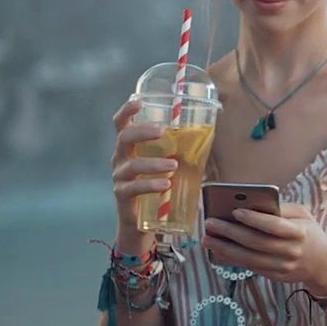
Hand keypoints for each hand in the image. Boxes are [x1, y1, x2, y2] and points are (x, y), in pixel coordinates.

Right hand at [110, 98, 177, 250]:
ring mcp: (119, 179)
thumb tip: (206, 132)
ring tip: (174, 165)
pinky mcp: (123, 197)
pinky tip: (166, 185)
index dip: (126, 111)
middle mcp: (120, 160)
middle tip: (162, 131)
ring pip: (132, 165)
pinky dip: (151, 185)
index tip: (137, 100)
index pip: (121, 125)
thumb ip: (176, 151)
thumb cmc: (155, 189)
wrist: (139, 224)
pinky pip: (134, 188)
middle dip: (142, 132)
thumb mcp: (163, 166)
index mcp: (129, 149)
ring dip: (154, 163)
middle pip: (123, 138)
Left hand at [202, 202, 326, 293]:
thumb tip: (251, 204)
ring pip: (249, 258)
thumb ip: (281, 210)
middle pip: (256, 242)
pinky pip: (250, 267)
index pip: (273, 226)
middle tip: (210, 223)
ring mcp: (282, 267)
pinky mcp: (275, 276)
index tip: (234, 211)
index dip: (254, 219)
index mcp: (299, 232)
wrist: (323, 265)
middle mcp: (290, 251)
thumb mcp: (303, 215)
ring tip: (207, 239)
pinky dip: (232, 259)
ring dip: (224, 248)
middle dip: (230, 232)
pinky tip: (218, 250)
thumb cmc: (309, 233)